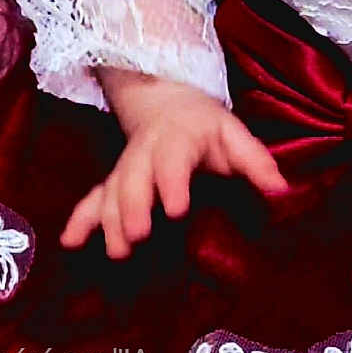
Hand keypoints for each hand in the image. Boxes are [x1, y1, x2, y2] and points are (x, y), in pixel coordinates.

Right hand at [60, 79, 288, 259]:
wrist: (166, 101)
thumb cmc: (206, 126)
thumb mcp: (233, 133)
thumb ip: (256, 161)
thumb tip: (282, 190)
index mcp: (178, 139)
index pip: (174, 159)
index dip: (172, 182)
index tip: (176, 208)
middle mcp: (145, 153)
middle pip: (134, 178)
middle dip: (133, 207)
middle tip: (138, 236)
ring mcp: (125, 168)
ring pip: (110, 192)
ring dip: (109, 221)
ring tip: (117, 251)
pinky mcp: (112, 181)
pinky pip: (92, 197)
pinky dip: (80, 219)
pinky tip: (69, 241)